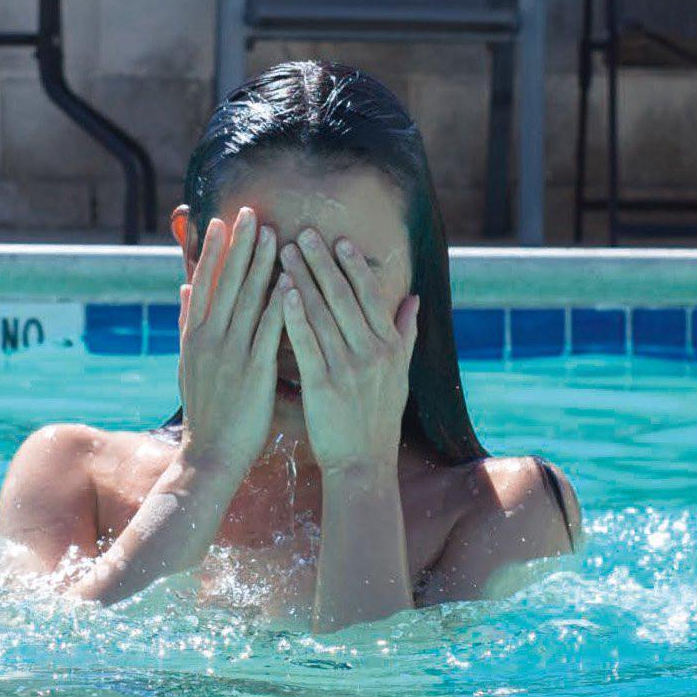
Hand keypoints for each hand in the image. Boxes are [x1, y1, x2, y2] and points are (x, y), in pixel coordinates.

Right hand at [177, 205, 283, 482]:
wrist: (211, 455)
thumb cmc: (208, 411)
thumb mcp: (190, 364)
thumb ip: (188, 324)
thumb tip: (184, 289)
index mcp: (195, 337)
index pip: (204, 283)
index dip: (213, 250)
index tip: (221, 220)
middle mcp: (210, 339)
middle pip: (226, 283)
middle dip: (239, 246)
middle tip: (250, 212)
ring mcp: (231, 354)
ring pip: (247, 300)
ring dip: (260, 264)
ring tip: (272, 233)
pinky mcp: (254, 370)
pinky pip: (268, 330)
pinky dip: (279, 304)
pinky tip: (290, 281)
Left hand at [276, 229, 419, 476]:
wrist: (364, 462)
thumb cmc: (379, 417)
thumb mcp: (400, 374)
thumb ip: (405, 333)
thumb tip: (414, 299)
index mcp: (389, 346)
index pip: (370, 296)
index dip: (353, 266)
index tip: (338, 240)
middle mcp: (372, 352)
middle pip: (344, 297)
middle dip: (323, 262)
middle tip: (304, 233)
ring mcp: (349, 368)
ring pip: (323, 314)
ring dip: (304, 279)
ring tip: (285, 253)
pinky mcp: (324, 385)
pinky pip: (308, 343)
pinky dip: (295, 315)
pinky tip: (282, 293)